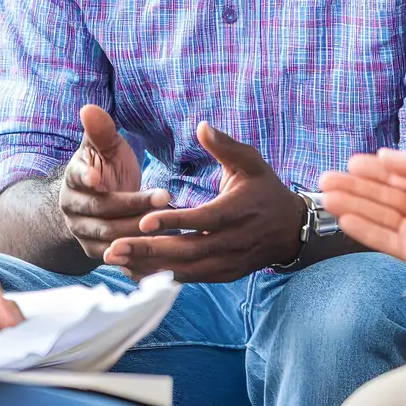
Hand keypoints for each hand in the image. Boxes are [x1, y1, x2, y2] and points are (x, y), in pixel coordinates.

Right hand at [59, 104, 170, 258]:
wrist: (101, 199)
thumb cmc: (108, 167)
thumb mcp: (107, 147)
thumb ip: (101, 131)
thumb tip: (88, 108)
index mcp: (73, 179)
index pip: (78, 178)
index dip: (87, 177)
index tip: (100, 176)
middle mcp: (72, 209)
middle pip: (101, 210)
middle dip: (133, 205)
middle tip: (164, 196)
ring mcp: (82, 233)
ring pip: (110, 236)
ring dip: (139, 229)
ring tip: (169, 222)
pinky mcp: (96, 252)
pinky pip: (117, 256)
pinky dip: (138, 253)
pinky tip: (163, 246)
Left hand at [103, 121, 304, 281]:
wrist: (292, 229)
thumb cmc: (266, 190)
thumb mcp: (251, 162)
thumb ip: (225, 145)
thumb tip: (201, 125)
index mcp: (237, 212)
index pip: (202, 220)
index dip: (173, 222)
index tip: (143, 221)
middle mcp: (232, 242)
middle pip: (186, 251)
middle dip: (148, 250)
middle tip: (113, 248)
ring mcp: (228, 262)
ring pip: (185, 270)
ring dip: (149, 267)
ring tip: (116, 261)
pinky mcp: (223, 274)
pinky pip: (190, 279)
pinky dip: (162, 277)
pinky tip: (135, 271)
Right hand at [320, 148, 405, 292]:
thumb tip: (383, 156)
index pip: (394, 175)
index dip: (371, 169)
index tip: (350, 163)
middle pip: (381, 195)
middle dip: (353, 187)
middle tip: (326, 180)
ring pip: (378, 217)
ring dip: (352, 207)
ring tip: (327, 198)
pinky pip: (385, 241)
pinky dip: (365, 231)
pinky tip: (346, 220)